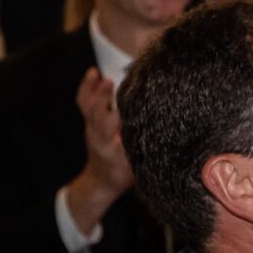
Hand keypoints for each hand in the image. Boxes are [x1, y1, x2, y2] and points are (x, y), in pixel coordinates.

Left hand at [62, 67, 133, 236]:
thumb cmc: (122, 174)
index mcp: (112, 150)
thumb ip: (146, 151)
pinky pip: (84, 103)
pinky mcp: (90, 122)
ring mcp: (92, 128)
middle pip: (97, 115)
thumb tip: (168, 135)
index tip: (129, 107)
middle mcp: (99, 137)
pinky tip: (94, 72)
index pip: (116, 132)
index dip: (121, 119)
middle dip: (102, 98)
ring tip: (101, 74)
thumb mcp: (136, 168)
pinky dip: (87, 87)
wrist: (99, 180)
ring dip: (93, 90)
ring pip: (88, 108)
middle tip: (111, 81)